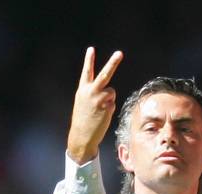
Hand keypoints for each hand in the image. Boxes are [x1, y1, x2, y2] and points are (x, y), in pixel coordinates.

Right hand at [67, 47, 123, 164]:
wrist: (82, 135)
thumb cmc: (83, 119)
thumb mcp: (83, 102)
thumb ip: (92, 93)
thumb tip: (108, 92)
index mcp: (83, 90)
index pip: (87, 72)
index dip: (89, 60)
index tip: (91, 49)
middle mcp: (91, 92)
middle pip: (105, 74)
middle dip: (113, 63)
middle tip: (120, 53)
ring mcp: (100, 99)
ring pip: (111, 92)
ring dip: (109, 99)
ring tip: (99, 109)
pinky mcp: (108, 107)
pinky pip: (113, 104)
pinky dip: (109, 109)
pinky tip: (102, 116)